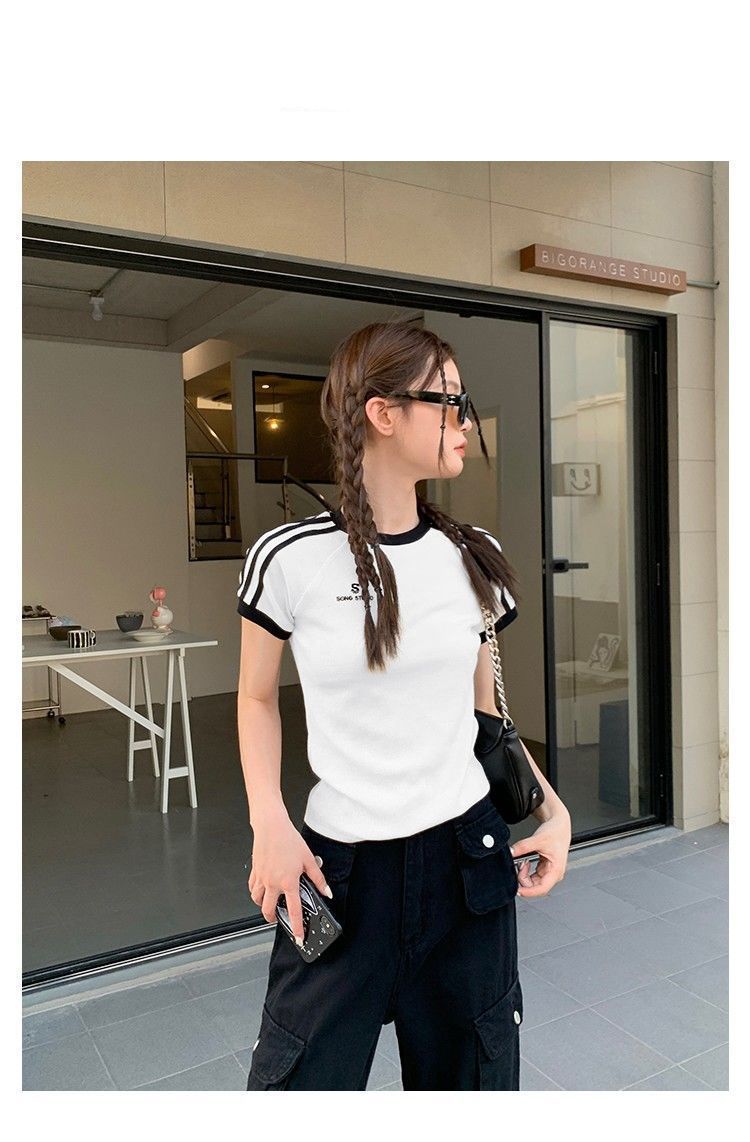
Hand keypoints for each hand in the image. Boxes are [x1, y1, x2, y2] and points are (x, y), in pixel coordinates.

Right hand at [248, 814, 333, 943]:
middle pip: (268, 910)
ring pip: (257, 900)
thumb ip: (318, 878)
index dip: (296, 927)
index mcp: (288, 882)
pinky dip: (255, 892)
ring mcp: (262, 878)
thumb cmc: (289, 840)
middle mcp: (273, 883)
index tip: (298, 937)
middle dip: (272, 919)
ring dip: (262, 905)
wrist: (271, 826)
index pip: (294, 911)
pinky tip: (261, 889)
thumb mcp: (309, 859)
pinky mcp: (255, 871)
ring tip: (269, 904)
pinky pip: (252, 887)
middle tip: (277, 919)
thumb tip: (326, 891)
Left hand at [510, 810, 570, 897]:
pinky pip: (532, 877)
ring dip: (524, 875)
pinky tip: (526, 863)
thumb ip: (522, 846)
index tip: (517, 889)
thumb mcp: (537, 839)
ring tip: (523, 862)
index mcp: (556, 870)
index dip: (529, 892)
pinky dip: (526, 872)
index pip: (542, 889)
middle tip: (519, 865)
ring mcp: (549, 873)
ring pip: (533, 883)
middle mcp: (554, 874)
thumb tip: (510, 852)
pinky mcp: (544, 870)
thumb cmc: (556, 833)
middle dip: (523, 879)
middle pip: (535, 887)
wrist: (559, 826)